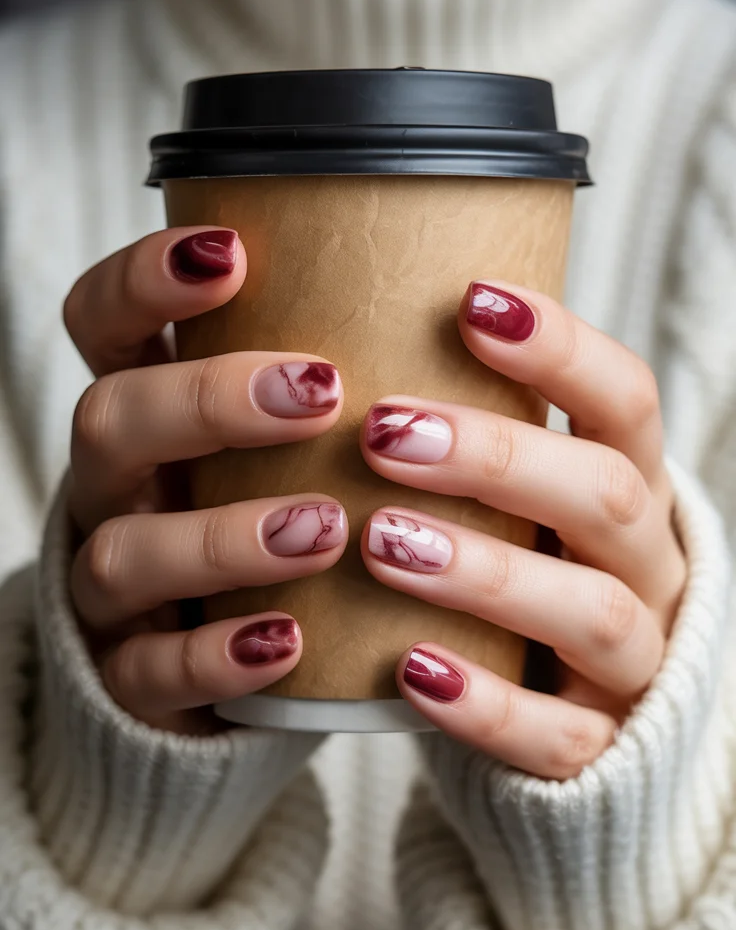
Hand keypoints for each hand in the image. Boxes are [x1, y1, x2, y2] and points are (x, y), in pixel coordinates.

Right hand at [64, 227, 346, 733]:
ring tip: (322, 527)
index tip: (234, 254)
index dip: (147, 280)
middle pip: (109, 421)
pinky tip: (290, 641)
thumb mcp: (299, 442)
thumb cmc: (292, 514)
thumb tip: (490, 303)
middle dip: (208, 399)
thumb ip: (343, 382)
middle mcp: (118, 487)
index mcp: (151, 409)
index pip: (106, 322)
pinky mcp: (133, 675)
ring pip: (124, 552)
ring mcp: (114, 586)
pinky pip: (151, 669)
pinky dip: (217, 654)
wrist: (242, 658)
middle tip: (320, 391)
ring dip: (223, 536)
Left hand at [360, 282, 686, 779]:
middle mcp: (646, 567)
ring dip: (485, 572)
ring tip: (380, 544)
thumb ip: (465, 444)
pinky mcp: (599, 747)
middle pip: (606, 497)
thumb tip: (324, 343)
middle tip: (383, 430)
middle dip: (498, 457)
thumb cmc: (522, 578)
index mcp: (628, 489)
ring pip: (591, 612)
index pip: (626, 401)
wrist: (586, 727)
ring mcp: (632, 663)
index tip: (472, 300)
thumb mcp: (517, 505)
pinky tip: (409, 671)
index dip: (562, 349)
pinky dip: (485, 705)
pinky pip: (558, 735)